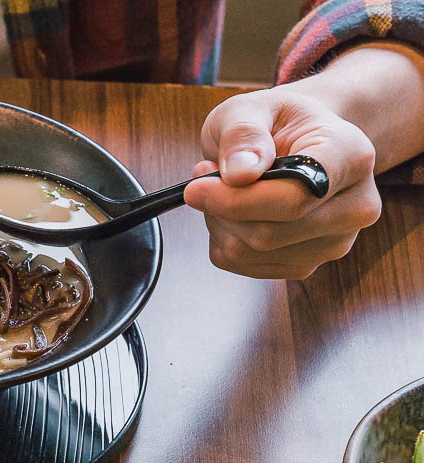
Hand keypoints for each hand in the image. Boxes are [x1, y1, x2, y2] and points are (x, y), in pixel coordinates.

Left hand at [184, 88, 380, 279]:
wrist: (297, 142)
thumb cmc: (275, 123)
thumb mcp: (249, 108)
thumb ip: (242, 134)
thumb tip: (239, 174)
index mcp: (351, 157)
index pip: (294, 198)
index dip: (237, 199)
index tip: (196, 185)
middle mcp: (355, 207)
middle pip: (268, 233)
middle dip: (221, 207)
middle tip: (206, 174)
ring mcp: (333, 242)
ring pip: (249, 252)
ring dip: (220, 222)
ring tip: (227, 187)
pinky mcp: (305, 265)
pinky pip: (241, 263)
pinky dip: (224, 238)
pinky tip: (236, 211)